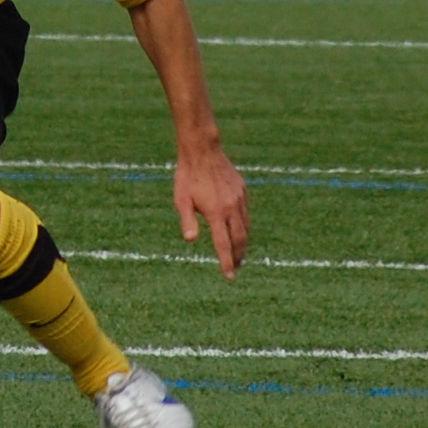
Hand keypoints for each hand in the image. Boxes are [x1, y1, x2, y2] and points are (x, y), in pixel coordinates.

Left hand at [175, 139, 249, 278]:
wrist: (202, 151)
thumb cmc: (187, 177)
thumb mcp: (181, 200)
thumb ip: (187, 220)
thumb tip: (190, 240)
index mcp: (216, 213)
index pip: (224, 244)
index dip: (226, 262)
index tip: (230, 276)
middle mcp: (232, 208)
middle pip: (240, 239)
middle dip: (239, 256)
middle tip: (237, 268)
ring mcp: (240, 199)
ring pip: (247, 226)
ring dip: (244, 242)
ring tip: (240, 253)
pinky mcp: (243, 190)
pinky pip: (246, 212)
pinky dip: (245, 225)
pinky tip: (239, 229)